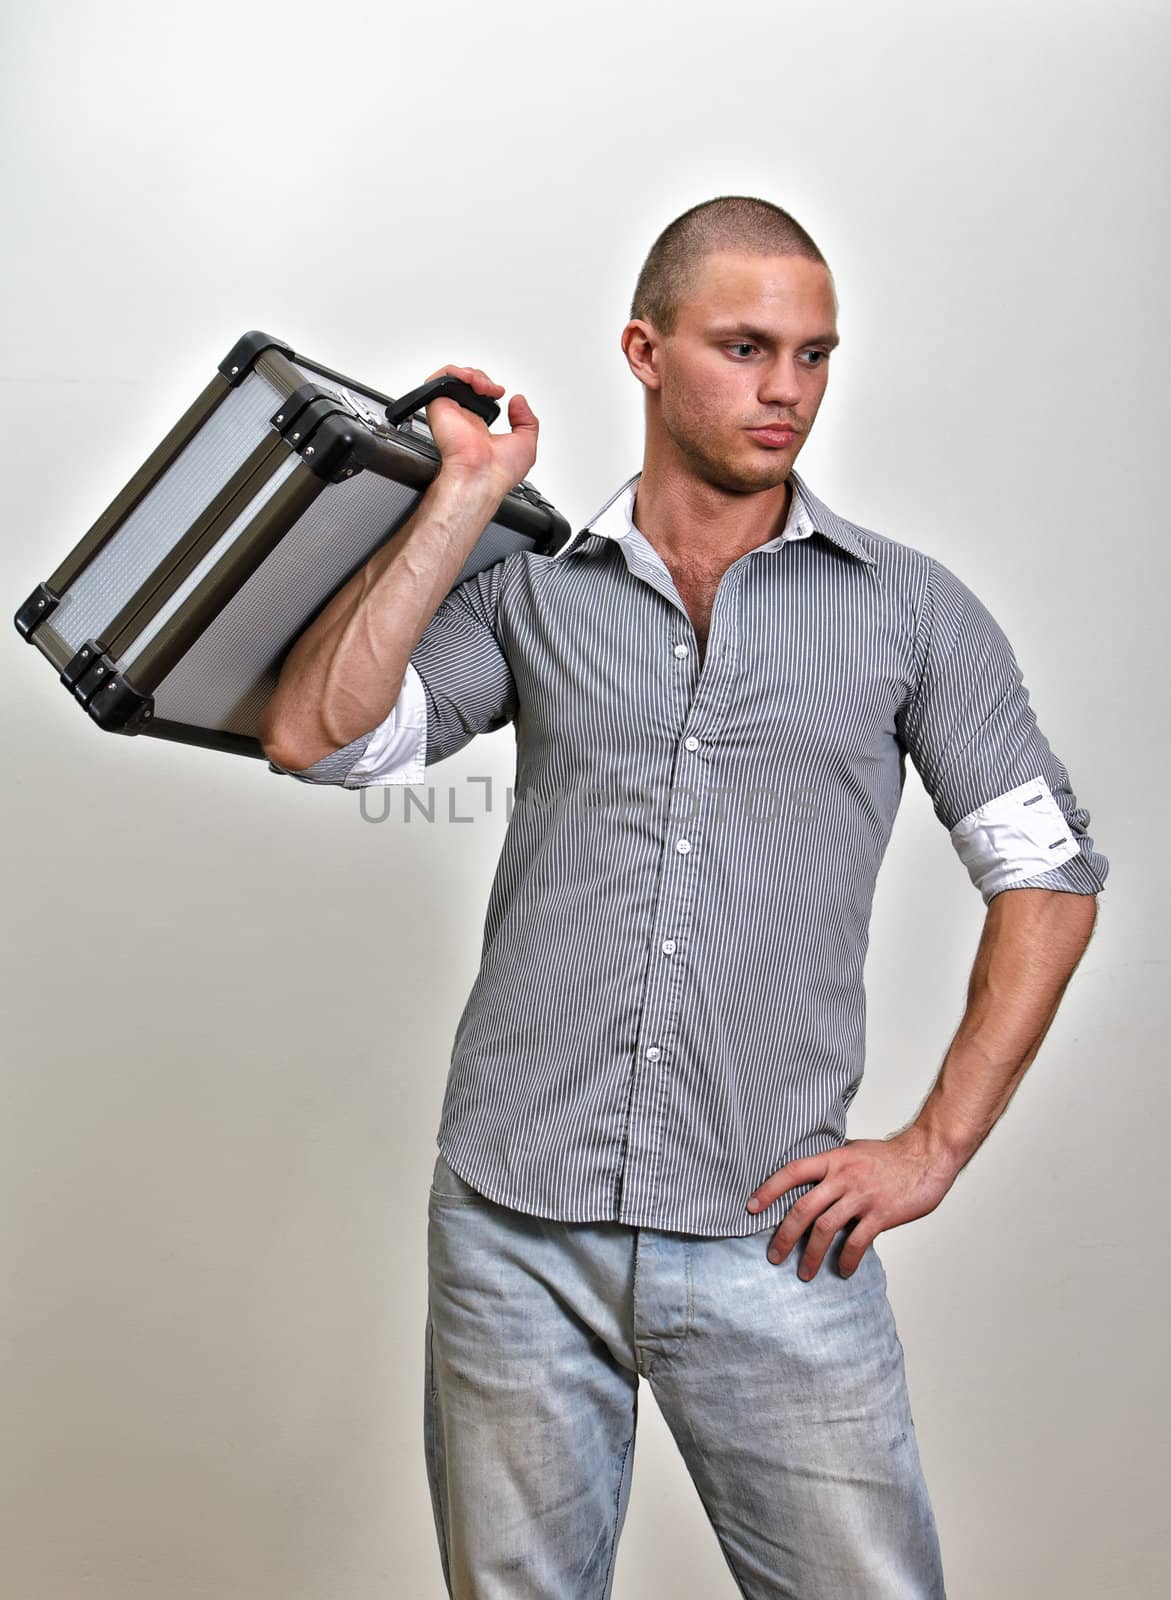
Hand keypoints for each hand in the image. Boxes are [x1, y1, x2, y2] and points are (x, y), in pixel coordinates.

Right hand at [422, 363, 538, 496]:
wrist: (481, 477)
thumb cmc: (497, 472)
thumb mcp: (526, 443)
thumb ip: (527, 420)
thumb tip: (519, 401)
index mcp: (478, 428)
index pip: (479, 397)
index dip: (490, 388)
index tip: (500, 393)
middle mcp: (462, 419)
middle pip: (467, 384)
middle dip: (483, 378)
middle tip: (492, 389)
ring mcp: (449, 412)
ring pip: (453, 378)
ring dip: (471, 374)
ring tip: (482, 385)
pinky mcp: (438, 406)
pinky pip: (438, 379)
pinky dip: (455, 372)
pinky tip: (471, 381)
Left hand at [744, 1128, 959, 1279]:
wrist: (927, 1156)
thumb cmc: (889, 1156)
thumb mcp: (854, 1150)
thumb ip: (832, 1163)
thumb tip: (810, 1174)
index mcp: (833, 1159)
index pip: (792, 1172)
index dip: (769, 1189)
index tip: (751, 1208)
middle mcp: (843, 1176)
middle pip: (803, 1208)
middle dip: (784, 1235)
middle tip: (774, 1256)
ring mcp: (862, 1196)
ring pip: (825, 1228)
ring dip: (811, 1255)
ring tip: (804, 1273)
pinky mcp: (881, 1213)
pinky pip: (857, 1241)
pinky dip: (846, 1259)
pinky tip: (842, 1270)